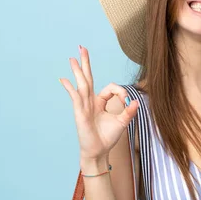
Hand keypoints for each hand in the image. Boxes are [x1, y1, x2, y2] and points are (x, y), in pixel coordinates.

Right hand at [58, 45, 138, 162]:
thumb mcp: (122, 122)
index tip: (126, 101)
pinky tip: (64, 80)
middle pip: (88, 78)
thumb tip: (136, 101)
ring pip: (82, 84)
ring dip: (78, 70)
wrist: (98, 152)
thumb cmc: (107, 137)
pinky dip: (71, 89)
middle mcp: (90, 101)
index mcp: (100, 102)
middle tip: (81, 47)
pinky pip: (76, 98)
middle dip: (86, 63)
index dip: (120, 92)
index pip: (110, 88)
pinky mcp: (80, 113)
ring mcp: (84, 106)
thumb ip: (129, 111)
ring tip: (72, 57)